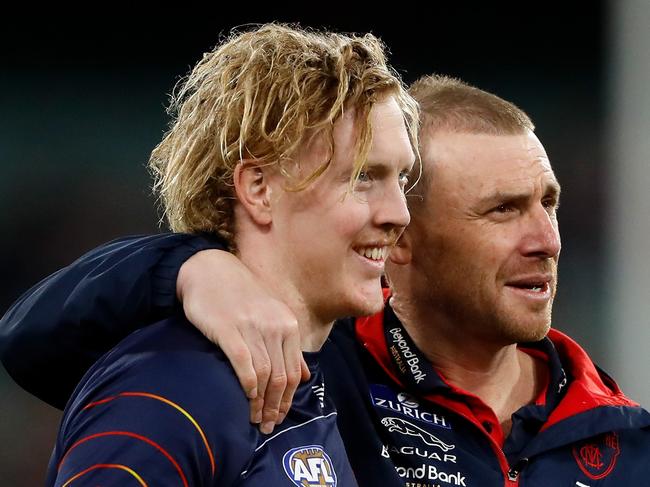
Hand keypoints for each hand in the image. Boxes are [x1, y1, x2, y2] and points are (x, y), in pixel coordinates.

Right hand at [177, 250, 309, 433]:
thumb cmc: (239, 296)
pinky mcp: (229, 329)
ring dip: (261, 403)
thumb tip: (304, 376)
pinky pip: (244, 363)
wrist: (209, 270)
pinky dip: (248, 385)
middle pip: (282, 377)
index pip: (294, 371)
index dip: (288, 399)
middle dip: (276, 407)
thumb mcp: (271, 316)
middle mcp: (275, 326)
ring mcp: (253, 328)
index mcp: (287, 324)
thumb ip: (288, 346)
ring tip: (254, 419)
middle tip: (267, 426)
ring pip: (265, 375)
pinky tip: (245, 398)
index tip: (279, 417)